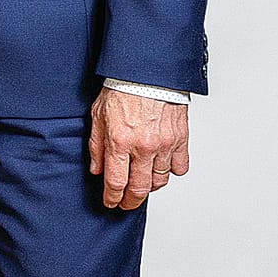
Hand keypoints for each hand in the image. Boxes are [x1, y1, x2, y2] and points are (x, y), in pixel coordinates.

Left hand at [88, 87, 189, 209]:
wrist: (148, 72)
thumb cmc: (122, 89)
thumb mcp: (97, 115)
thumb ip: (96, 145)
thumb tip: (97, 170)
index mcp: (120, 141)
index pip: (116, 182)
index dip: (112, 198)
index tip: (111, 203)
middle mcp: (143, 147)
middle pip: (140, 188)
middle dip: (131, 201)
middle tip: (126, 204)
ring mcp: (164, 145)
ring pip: (160, 181)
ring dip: (150, 187)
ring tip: (142, 185)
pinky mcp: (180, 139)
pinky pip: (180, 167)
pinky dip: (171, 172)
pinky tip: (161, 167)